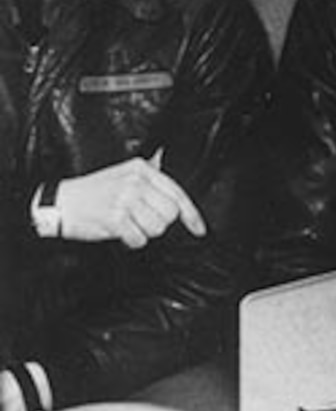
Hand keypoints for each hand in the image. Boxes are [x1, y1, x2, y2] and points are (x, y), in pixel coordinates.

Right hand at [56, 154, 205, 248]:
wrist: (61, 202)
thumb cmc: (94, 193)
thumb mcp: (125, 176)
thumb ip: (151, 184)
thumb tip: (180, 203)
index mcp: (142, 169)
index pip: (177, 193)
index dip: (192, 215)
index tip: (199, 230)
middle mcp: (136, 182)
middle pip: (170, 214)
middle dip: (158, 224)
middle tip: (139, 221)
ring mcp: (125, 199)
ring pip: (157, 228)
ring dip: (144, 233)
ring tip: (128, 224)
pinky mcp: (115, 217)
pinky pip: (139, 239)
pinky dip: (131, 241)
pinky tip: (120, 232)